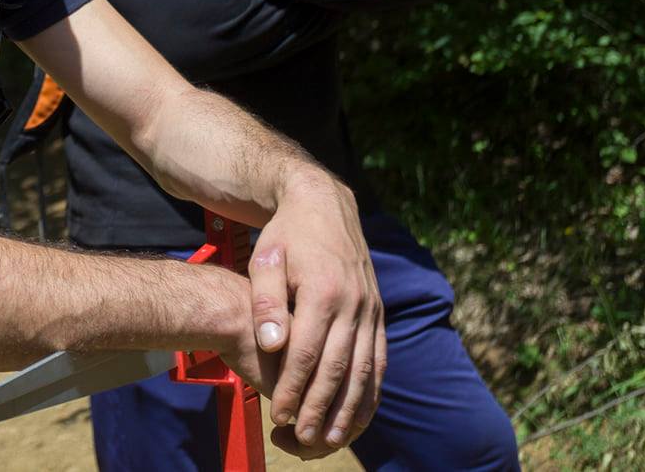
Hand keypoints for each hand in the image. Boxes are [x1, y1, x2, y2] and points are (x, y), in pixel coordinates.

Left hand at [247, 173, 383, 456]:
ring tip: (329, 439)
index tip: (279, 415)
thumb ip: (266, 302)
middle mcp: (355, 303)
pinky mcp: (378, 313)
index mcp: (324, 290)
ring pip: (364, 370)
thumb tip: (272, 346)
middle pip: (339, 368)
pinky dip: (370, 392)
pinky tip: (358, 415)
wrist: (324, 204)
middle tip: (302, 439)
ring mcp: (371, 309)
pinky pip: (379, 360)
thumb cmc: (286, 235)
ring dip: (349, 409)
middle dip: (319, 407)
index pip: (309, 352)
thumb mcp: (265, 259)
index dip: (294, 387)